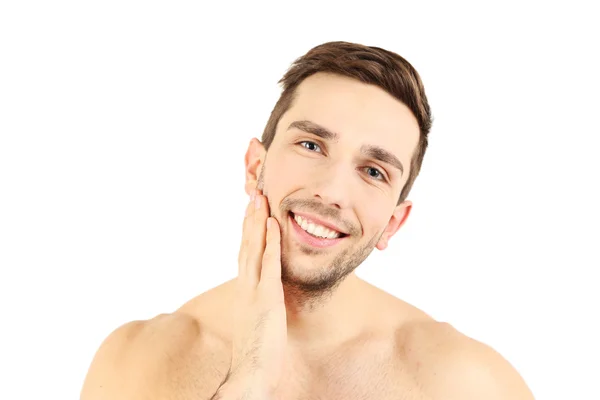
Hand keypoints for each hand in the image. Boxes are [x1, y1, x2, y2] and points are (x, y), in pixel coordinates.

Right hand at [228, 189, 286, 395]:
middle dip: (250, 219)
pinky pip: (269, 265)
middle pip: (246, 245)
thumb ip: (259, 304)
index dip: (248, 232)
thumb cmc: (257, 351)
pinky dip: (270, 243)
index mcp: (245, 291)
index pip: (245, 254)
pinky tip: (273, 224)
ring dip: (257, 222)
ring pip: (253, 249)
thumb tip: (265, 295)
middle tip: (254, 194)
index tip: (251, 212)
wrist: (249, 373)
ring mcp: (254, 291)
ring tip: (260, 199)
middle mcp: (245, 286)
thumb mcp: (257, 321)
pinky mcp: (266, 300)